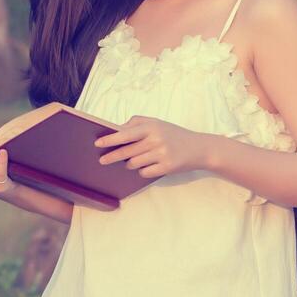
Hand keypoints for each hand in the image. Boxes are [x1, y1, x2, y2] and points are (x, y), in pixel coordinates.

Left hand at [93, 116, 208, 178]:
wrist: (199, 148)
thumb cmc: (173, 134)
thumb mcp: (157, 123)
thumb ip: (136, 123)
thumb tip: (115, 131)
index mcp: (152, 127)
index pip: (126, 134)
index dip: (110, 139)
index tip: (98, 143)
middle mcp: (156, 140)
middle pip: (127, 152)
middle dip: (112, 157)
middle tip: (102, 160)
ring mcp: (162, 154)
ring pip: (134, 164)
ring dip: (130, 164)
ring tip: (134, 160)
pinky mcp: (167, 167)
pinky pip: (144, 172)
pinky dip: (142, 171)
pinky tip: (148, 166)